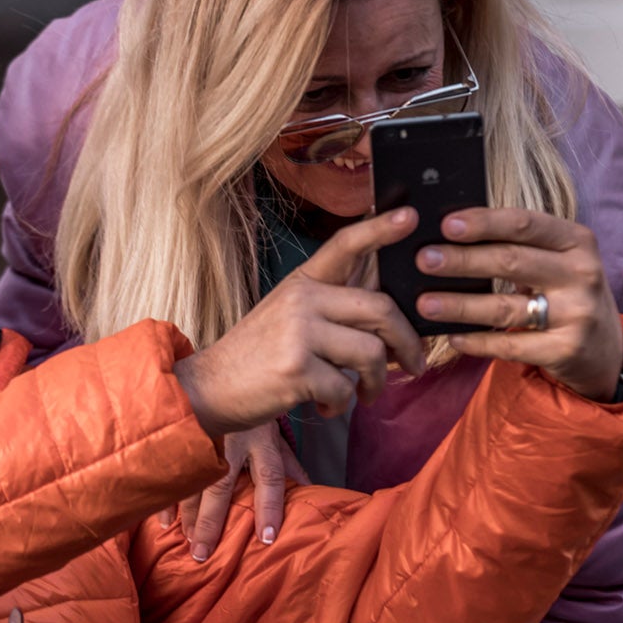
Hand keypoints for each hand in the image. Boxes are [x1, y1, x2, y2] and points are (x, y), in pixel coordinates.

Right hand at [160, 422, 309, 560]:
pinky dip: (166, 494)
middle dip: (211, 521)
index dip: (270, 508)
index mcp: (260, 440)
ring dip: (187, 512)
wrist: (223, 373)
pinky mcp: (183, 432)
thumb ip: (288, 462)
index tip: (266, 538)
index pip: (269, 478)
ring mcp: (204, 436)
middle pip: (221, 486)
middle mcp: (232, 441)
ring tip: (185, 539)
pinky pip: (171, 466)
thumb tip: (308, 489)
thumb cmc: (251, 411)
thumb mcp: (273, 432)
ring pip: (193, 479)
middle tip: (203, 552)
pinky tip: (162, 519)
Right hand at [174, 208, 425, 438]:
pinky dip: (342, 405)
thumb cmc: (257, 357)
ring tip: (363, 394)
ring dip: (377, 383)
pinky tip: (324, 405)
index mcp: (303, 283)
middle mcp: (302, 299)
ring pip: (371, 353)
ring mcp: (298, 332)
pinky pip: (345, 388)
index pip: (345, 246)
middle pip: (380, 309)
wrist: (209, 389)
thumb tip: (391, 325)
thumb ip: (334, 313)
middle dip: (407, 342)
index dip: (380, 230)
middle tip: (414, 365)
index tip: (411, 217)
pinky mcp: (296, 368)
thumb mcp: (291, 319)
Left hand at [415, 207, 622, 401]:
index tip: (446, 224)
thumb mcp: (559, 261)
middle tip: (424, 260)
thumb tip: (452, 234)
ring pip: (506, 307)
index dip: (484, 222)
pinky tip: (453, 338)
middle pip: (511, 262)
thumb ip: (521, 245)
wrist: (604, 350)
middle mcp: (582, 273)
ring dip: (460, 305)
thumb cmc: (568, 294)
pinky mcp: (565, 350)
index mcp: (577, 241)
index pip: (526, 224)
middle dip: (463, 261)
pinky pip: (511, 345)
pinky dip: (478, 341)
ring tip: (425, 303)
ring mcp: (577, 314)